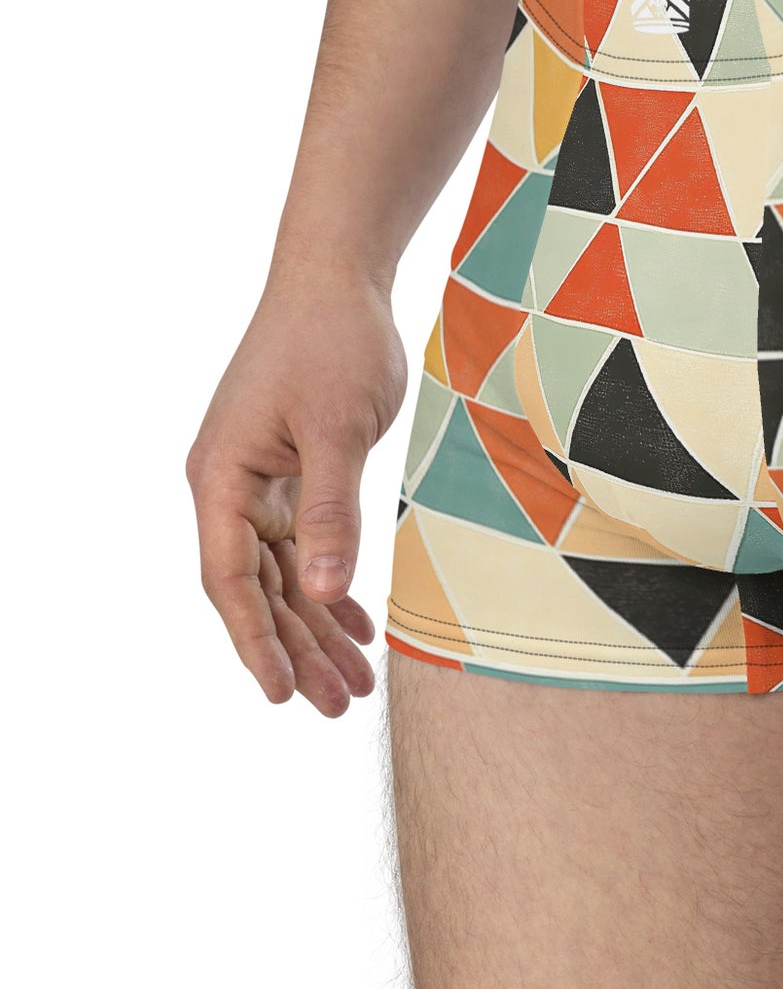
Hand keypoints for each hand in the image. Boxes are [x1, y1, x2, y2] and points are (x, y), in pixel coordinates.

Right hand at [187, 267, 408, 715]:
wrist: (336, 282)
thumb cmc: (332, 343)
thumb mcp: (338, 428)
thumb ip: (331, 509)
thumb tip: (320, 590)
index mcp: (222, 480)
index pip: (232, 583)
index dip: (256, 644)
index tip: (281, 697)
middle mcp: (229, 488)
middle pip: (259, 591)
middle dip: (298, 651)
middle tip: (339, 706)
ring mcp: (258, 482)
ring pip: (284, 575)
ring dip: (317, 628)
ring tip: (354, 683)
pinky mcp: (291, 473)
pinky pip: (304, 546)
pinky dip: (330, 586)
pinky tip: (355, 624)